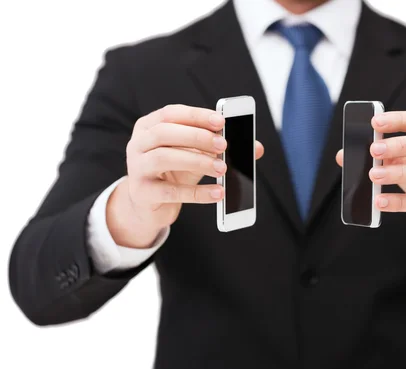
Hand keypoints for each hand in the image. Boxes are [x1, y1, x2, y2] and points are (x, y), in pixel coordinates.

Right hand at [107, 104, 263, 247]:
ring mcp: (137, 168)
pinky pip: (171, 191)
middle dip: (197, 137)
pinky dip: (198, 192)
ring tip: (223, 169)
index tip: (221, 121)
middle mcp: (138, 144)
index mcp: (149, 127)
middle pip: (165, 133)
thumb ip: (221, 148)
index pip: (172, 113)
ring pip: (165, 158)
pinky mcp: (142, 193)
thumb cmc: (174, 173)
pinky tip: (218, 194)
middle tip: (224, 145)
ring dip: (198, 161)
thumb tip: (257, 148)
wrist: (149, 206)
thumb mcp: (196, 156)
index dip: (197, 116)